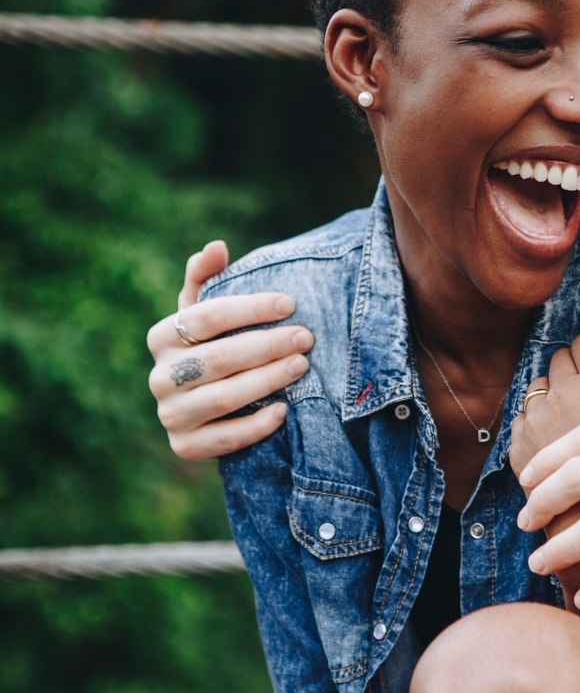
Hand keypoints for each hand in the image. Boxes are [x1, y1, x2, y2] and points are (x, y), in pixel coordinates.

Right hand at [146, 240, 312, 459]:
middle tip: (306, 337)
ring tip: (302, 365)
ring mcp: (170, 414)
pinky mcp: (185, 446)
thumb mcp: (209, 314)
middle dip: (267, 345)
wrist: (215, 408)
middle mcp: (160, 377)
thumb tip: (216, 246)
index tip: (290, 304)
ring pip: (223, 397)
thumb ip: (208, 278)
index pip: (205, 316)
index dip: (250, 308)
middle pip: (219, 357)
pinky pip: (224, 439)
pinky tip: (284, 410)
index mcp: (162, 336)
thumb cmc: (218, 347)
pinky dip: (256, 426)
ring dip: (267, 380)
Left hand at [509, 334, 579, 479]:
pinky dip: (534, 429)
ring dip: (552, 400)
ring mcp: (536, 421)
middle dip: (577, 375)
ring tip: (575, 430)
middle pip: (558, 361)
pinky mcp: (517, 449)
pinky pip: (518, 421)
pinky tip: (557, 453)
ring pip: (534, 389)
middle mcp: (564, 395)